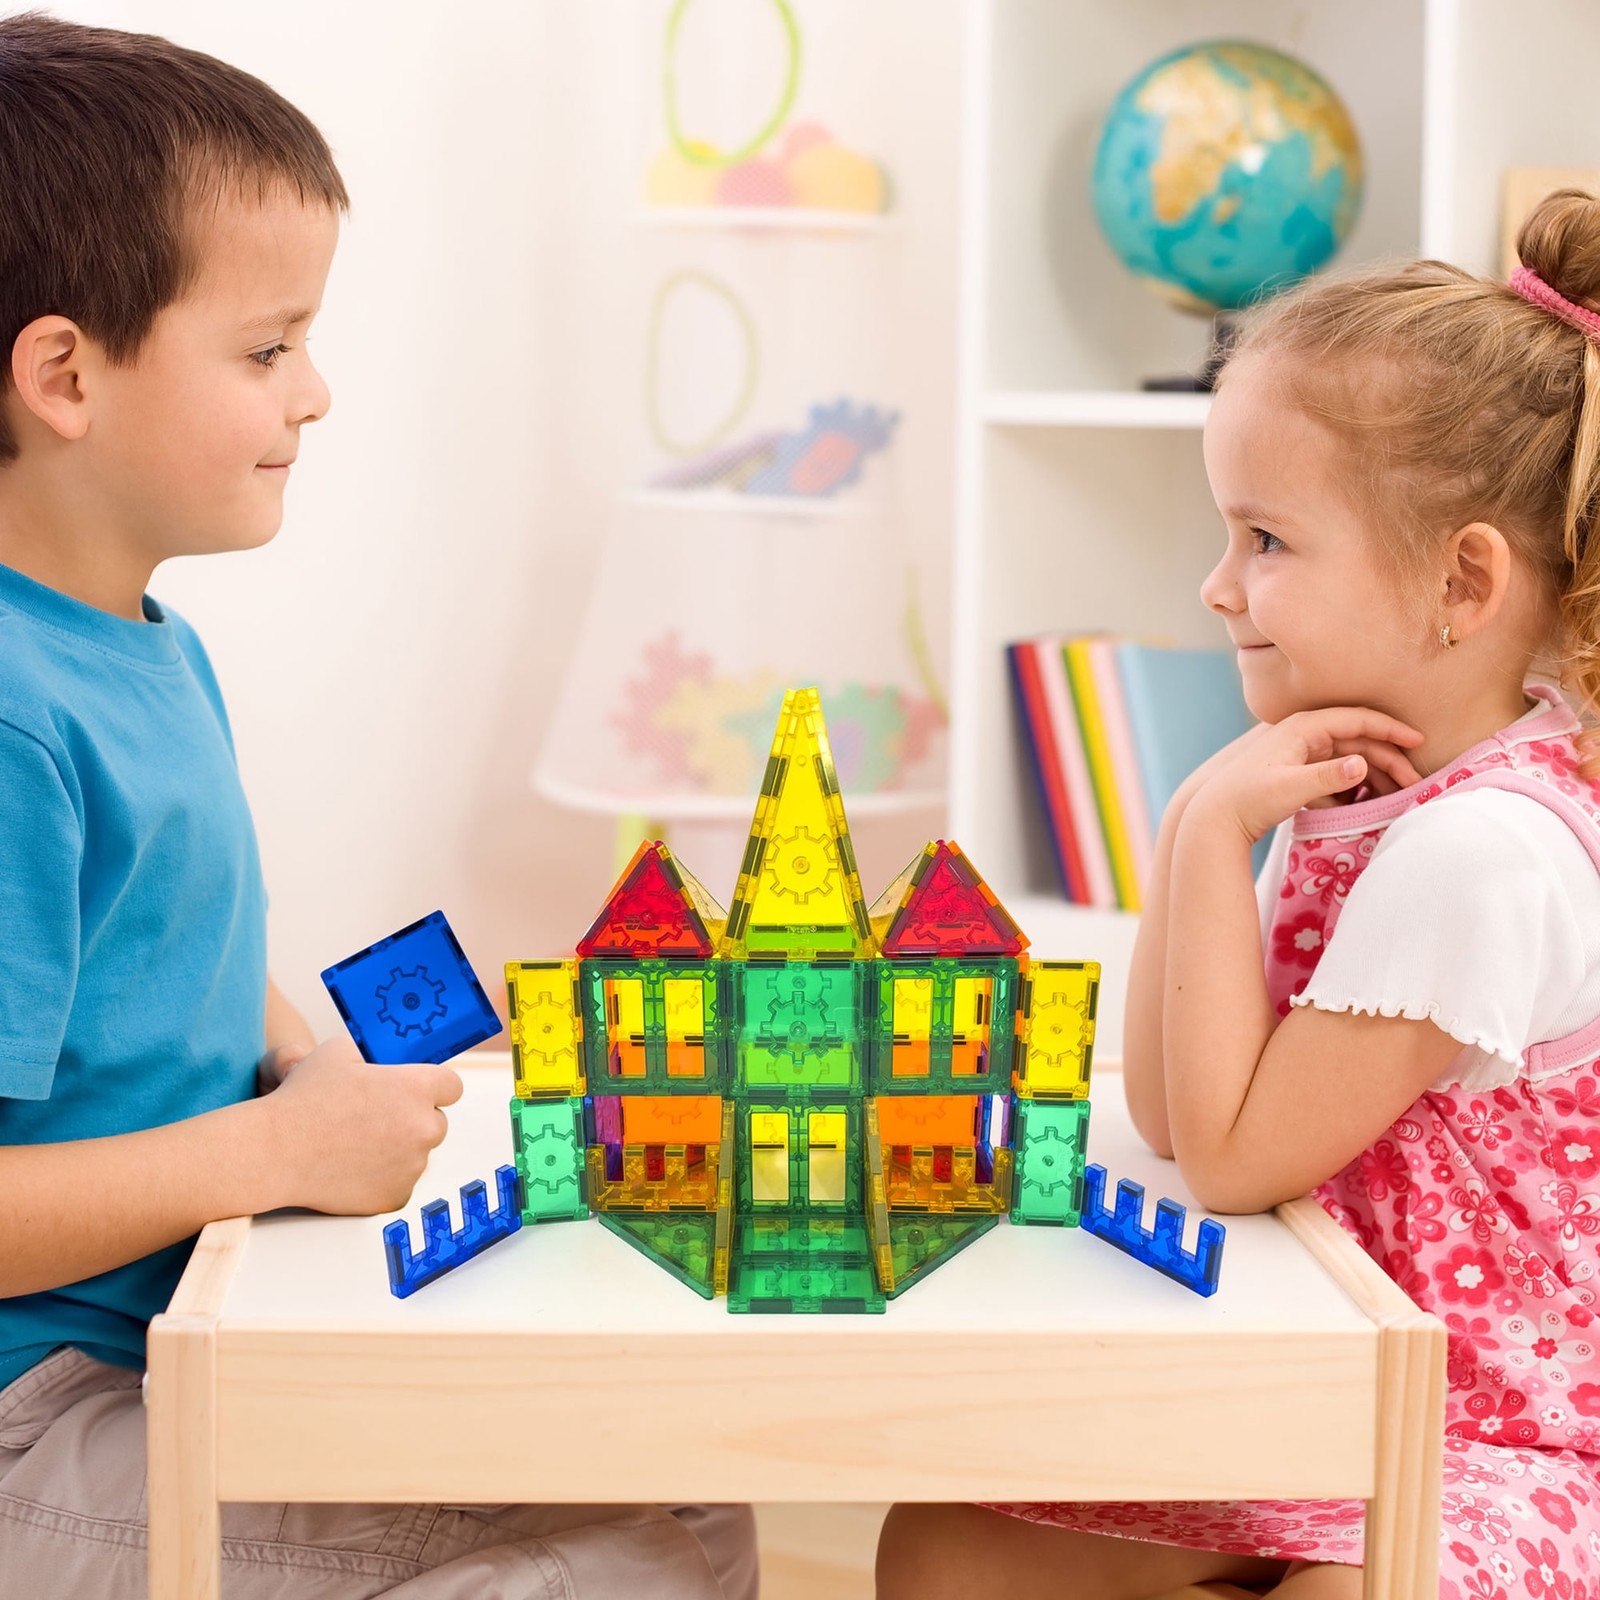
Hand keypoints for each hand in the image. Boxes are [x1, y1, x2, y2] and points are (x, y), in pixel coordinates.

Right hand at [257, 1035, 463, 1214]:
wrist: (274, 1151)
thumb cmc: (304, 1100)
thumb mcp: (338, 1052)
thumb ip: (372, 1055)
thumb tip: (384, 1059)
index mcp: (417, 1088)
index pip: (451, 1086)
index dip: (433, 1087)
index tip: (417, 1092)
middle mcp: (423, 1127)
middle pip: (436, 1123)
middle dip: (413, 1120)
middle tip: (377, 1120)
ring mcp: (412, 1166)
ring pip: (417, 1155)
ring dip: (398, 1150)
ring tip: (356, 1144)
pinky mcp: (395, 1196)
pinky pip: (399, 1183)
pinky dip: (383, 1178)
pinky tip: (353, 1168)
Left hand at [1182, 706, 1425, 844]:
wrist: (1215, 817)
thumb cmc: (1249, 799)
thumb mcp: (1289, 788)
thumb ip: (1327, 777)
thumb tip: (1363, 765)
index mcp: (1303, 728)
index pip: (1357, 719)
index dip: (1390, 729)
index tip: (1418, 742)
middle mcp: (1304, 734)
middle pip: (1358, 740)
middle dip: (1388, 759)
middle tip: (1414, 782)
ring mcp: (1301, 753)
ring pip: (1349, 758)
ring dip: (1374, 775)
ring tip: (1397, 796)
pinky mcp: (1298, 772)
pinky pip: (1335, 774)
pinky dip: (1354, 786)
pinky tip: (1367, 803)